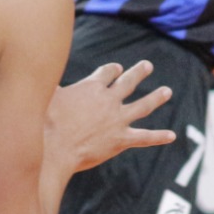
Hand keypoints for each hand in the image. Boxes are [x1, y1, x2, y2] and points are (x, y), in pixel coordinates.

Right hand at [49, 59, 176, 173]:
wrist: (54, 148)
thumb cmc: (46, 122)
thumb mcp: (48, 96)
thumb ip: (51, 85)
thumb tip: (42, 75)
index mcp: (92, 86)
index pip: (107, 72)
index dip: (112, 70)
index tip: (117, 68)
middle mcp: (109, 100)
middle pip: (128, 82)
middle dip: (138, 73)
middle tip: (147, 66)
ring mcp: (118, 119)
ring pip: (143, 105)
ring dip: (156, 98)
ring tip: (167, 91)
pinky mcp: (122, 140)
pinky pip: (145, 138)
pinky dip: (159, 137)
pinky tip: (172, 135)